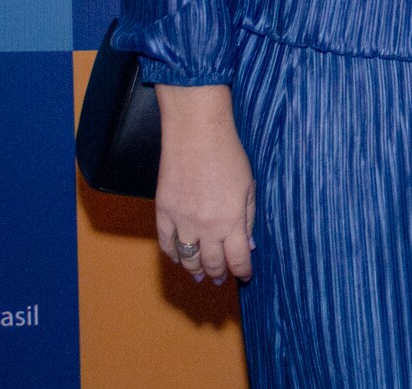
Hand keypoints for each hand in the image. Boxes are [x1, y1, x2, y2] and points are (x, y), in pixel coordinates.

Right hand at [153, 85, 255, 283]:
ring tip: (201, 275)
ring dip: (195, 270)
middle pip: (212, 263)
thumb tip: (249, 245)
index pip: (238, 258)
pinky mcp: (163, 212)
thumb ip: (248, 218)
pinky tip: (179, 259)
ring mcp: (182, 221)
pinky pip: (166, 244)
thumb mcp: (248, 186)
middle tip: (221, 278)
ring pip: (188, 259)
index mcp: (232, 220)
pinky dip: (172, 255)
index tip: (245, 275)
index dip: (242, 271)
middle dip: (219, 274)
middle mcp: (207, 227)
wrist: (196, 133)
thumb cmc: (228, 154)